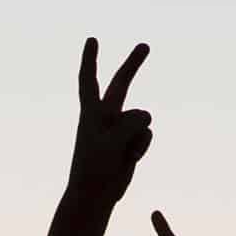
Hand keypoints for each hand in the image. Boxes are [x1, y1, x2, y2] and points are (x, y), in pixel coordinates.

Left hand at [69, 37, 152, 204]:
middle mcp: (106, 115)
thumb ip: (129, 123)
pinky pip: (147, 135)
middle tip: (145, 45)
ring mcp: (120, 128)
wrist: (96, 194)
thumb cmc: (94, 167)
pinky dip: (141, 147)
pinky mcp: (131, 140)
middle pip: (121, 84)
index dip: (90, 60)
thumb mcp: (110, 142)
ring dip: (137, 137)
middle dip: (133, 64)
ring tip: (122, 154)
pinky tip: (129, 159)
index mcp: (91, 113)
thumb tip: (146, 116)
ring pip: (142, 119)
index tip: (92, 40)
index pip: (89, 80)